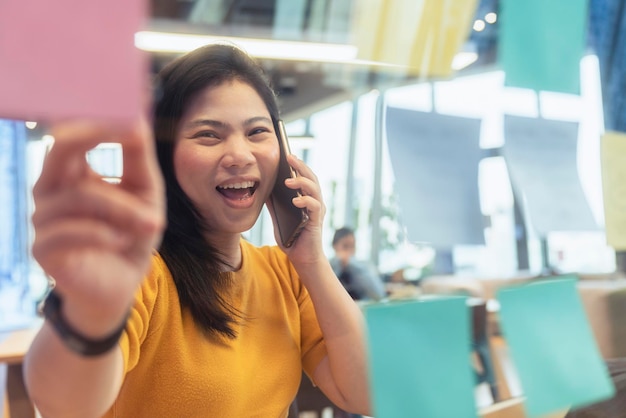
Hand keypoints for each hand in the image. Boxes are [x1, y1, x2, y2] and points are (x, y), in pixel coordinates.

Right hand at [31, 119, 164, 336]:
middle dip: (96, 137)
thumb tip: (136, 118)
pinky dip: (105, 234)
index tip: (126, 104)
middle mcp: (51, 188)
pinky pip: (73, 231)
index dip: (94, 116)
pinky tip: (122, 241)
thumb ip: (138, 157)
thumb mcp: (144, 192)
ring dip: (124, 210)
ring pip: (81, 195)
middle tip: (131, 132)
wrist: (121, 284)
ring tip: (153, 223)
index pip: (72, 132)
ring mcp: (43, 218)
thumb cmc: (131, 234)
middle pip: (61, 149)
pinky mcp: (43, 248)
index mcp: (72, 171)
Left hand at [267, 154, 325, 266]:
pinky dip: (305, 201)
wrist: (302, 259)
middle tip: (289, 157)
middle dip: (301, 166)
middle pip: (311, 178)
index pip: (304, 177)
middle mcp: (315, 202)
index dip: (297, 165)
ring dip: (302, 182)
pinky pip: (314, 207)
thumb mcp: (278, 218)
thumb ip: (274, 204)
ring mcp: (317, 211)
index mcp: (306, 199)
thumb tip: (262, 189)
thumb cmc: (292, 238)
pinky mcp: (316, 221)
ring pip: (314, 189)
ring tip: (289, 180)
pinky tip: (295, 200)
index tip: (287, 154)